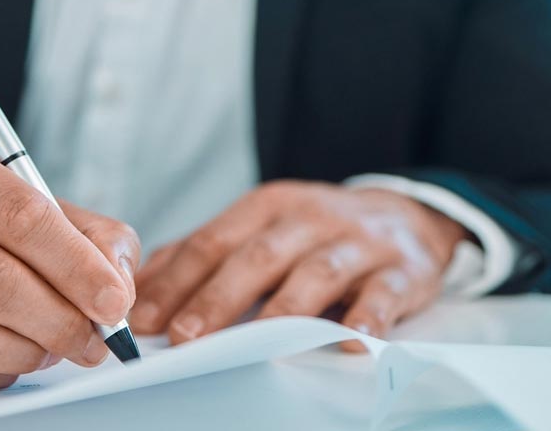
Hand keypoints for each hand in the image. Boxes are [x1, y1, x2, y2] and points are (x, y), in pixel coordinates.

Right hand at [0, 140, 139, 394]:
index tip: (113, 303)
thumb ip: (93, 238)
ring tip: (54, 350)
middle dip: (59, 321)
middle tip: (94, 342)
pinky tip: (9, 357)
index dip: (75, 266)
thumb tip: (117, 289)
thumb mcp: (37, 206)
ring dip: (26, 353)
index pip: (20, 216)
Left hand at [128, 181, 468, 349]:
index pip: (213, 241)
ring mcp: (357, 242)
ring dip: (284, 310)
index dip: (177, 280)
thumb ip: (205, 251)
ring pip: (316, 273)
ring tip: (256, 343)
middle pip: (258, 257)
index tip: (145, 318)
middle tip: (185, 336)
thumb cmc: (317, 231)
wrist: (407, 217)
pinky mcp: (401, 270)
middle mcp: (309, 218)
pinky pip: (383, 294)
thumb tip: (143, 285)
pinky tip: (349, 341)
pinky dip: (367, 318)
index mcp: (267, 207)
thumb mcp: (262, 226)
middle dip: (218, 297)